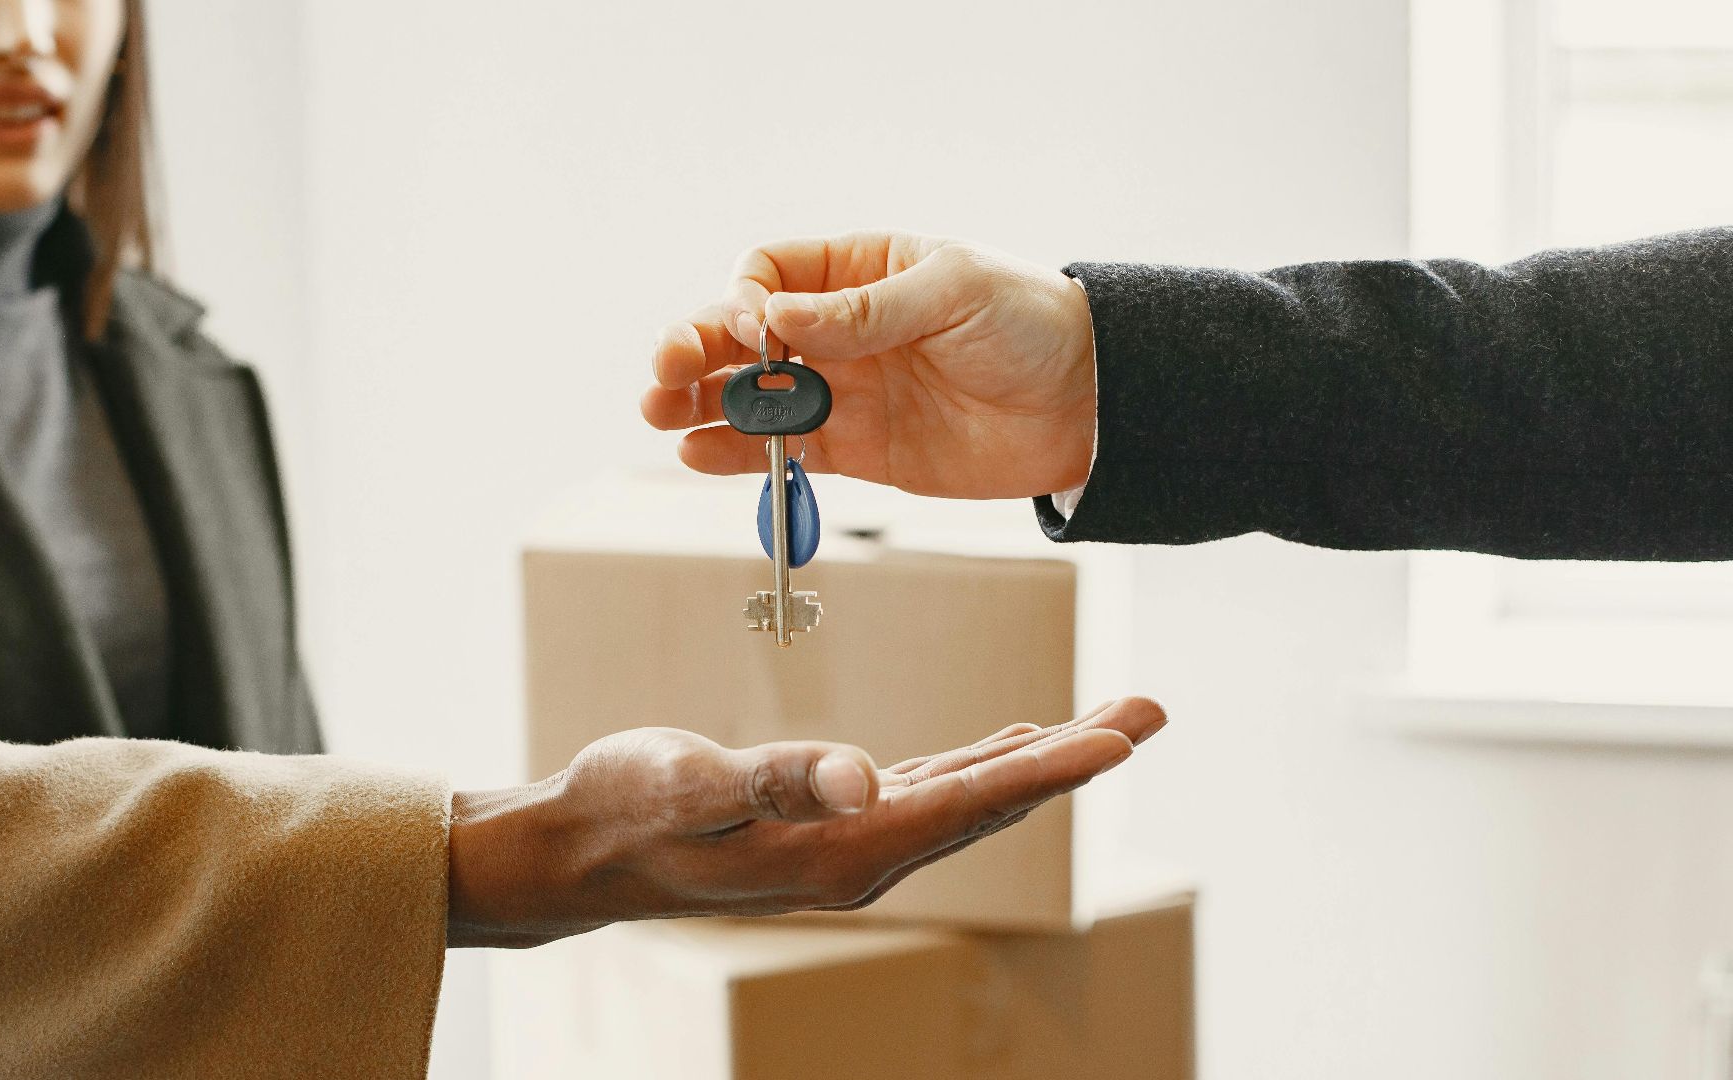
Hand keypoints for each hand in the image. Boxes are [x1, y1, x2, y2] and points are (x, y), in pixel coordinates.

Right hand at [446, 697, 1164, 947]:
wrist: (582, 848)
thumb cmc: (627, 808)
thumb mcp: (693, 783)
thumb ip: (778, 780)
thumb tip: (866, 779)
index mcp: (845, 851)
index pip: (972, 801)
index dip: (1053, 765)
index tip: (1125, 735)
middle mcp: (865, 857)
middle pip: (993, 799)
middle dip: (1075, 755)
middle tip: (1151, 711)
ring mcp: (853, 846)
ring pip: (971, 795)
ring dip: (1040, 756)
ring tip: (1106, 723)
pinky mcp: (833, 826)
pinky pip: (933, 794)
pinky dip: (982, 764)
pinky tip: (1005, 741)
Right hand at [642, 231, 1097, 499]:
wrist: (1090, 404)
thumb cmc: (1032, 323)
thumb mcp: (953, 293)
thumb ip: (865, 310)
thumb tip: (776, 315)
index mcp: (861, 269)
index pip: (771, 272)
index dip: (746, 298)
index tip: (753, 327)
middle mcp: (842, 329)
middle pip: (744, 335)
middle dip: (697, 350)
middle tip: (663, 373)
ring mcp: (847, 391)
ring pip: (754, 396)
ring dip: (702, 404)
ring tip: (660, 414)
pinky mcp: (860, 450)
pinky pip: (786, 451)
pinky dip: (740, 455)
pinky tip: (699, 454)